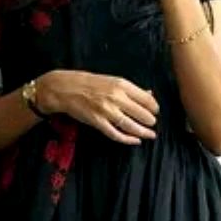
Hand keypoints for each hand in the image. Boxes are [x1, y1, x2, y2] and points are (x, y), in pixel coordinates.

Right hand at [37, 69, 158, 144]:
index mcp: (121, 85)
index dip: (154, 107)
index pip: (146, 99)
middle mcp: (116, 98)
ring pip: (131, 126)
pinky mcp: (98, 122)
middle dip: (150, 121)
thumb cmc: (89, 83)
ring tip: (150, 135)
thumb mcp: (112, 80)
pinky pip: (116, 134)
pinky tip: (135, 140)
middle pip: (141, 113)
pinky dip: (127, 139)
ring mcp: (107, 111)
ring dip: (143, 132)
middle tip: (152, 123)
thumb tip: (149, 95)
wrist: (66, 89)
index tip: (155, 111)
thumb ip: (131, 89)